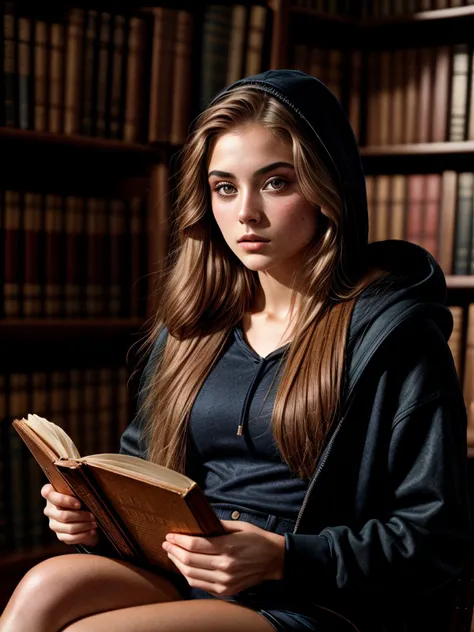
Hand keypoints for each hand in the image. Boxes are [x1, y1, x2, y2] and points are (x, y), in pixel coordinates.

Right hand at [41, 483, 98, 546]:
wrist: (82, 511)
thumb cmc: (80, 495)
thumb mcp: (77, 489)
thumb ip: (77, 488)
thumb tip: (88, 494)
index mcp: (50, 494)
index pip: (47, 493)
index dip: (64, 500)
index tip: (79, 504)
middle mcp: (49, 509)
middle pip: (63, 516)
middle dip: (81, 516)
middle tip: (93, 516)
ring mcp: (53, 523)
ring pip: (68, 528)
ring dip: (84, 526)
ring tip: (94, 523)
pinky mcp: (59, 534)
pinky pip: (70, 538)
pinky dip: (83, 535)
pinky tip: (92, 531)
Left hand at [162, 520, 284, 596]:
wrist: (274, 560)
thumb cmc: (257, 539)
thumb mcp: (239, 526)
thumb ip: (218, 525)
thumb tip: (197, 523)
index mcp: (228, 547)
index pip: (195, 545)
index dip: (179, 540)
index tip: (170, 535)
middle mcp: (225, 566)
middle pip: (189, 561)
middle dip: (174, 551)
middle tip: (167, 543)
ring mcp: (225, 581)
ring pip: (191, 575)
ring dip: (178, 564)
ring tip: (172, 554)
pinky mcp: (226, 591)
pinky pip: (200, 585)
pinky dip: (189, 576)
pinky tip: (184, 567)